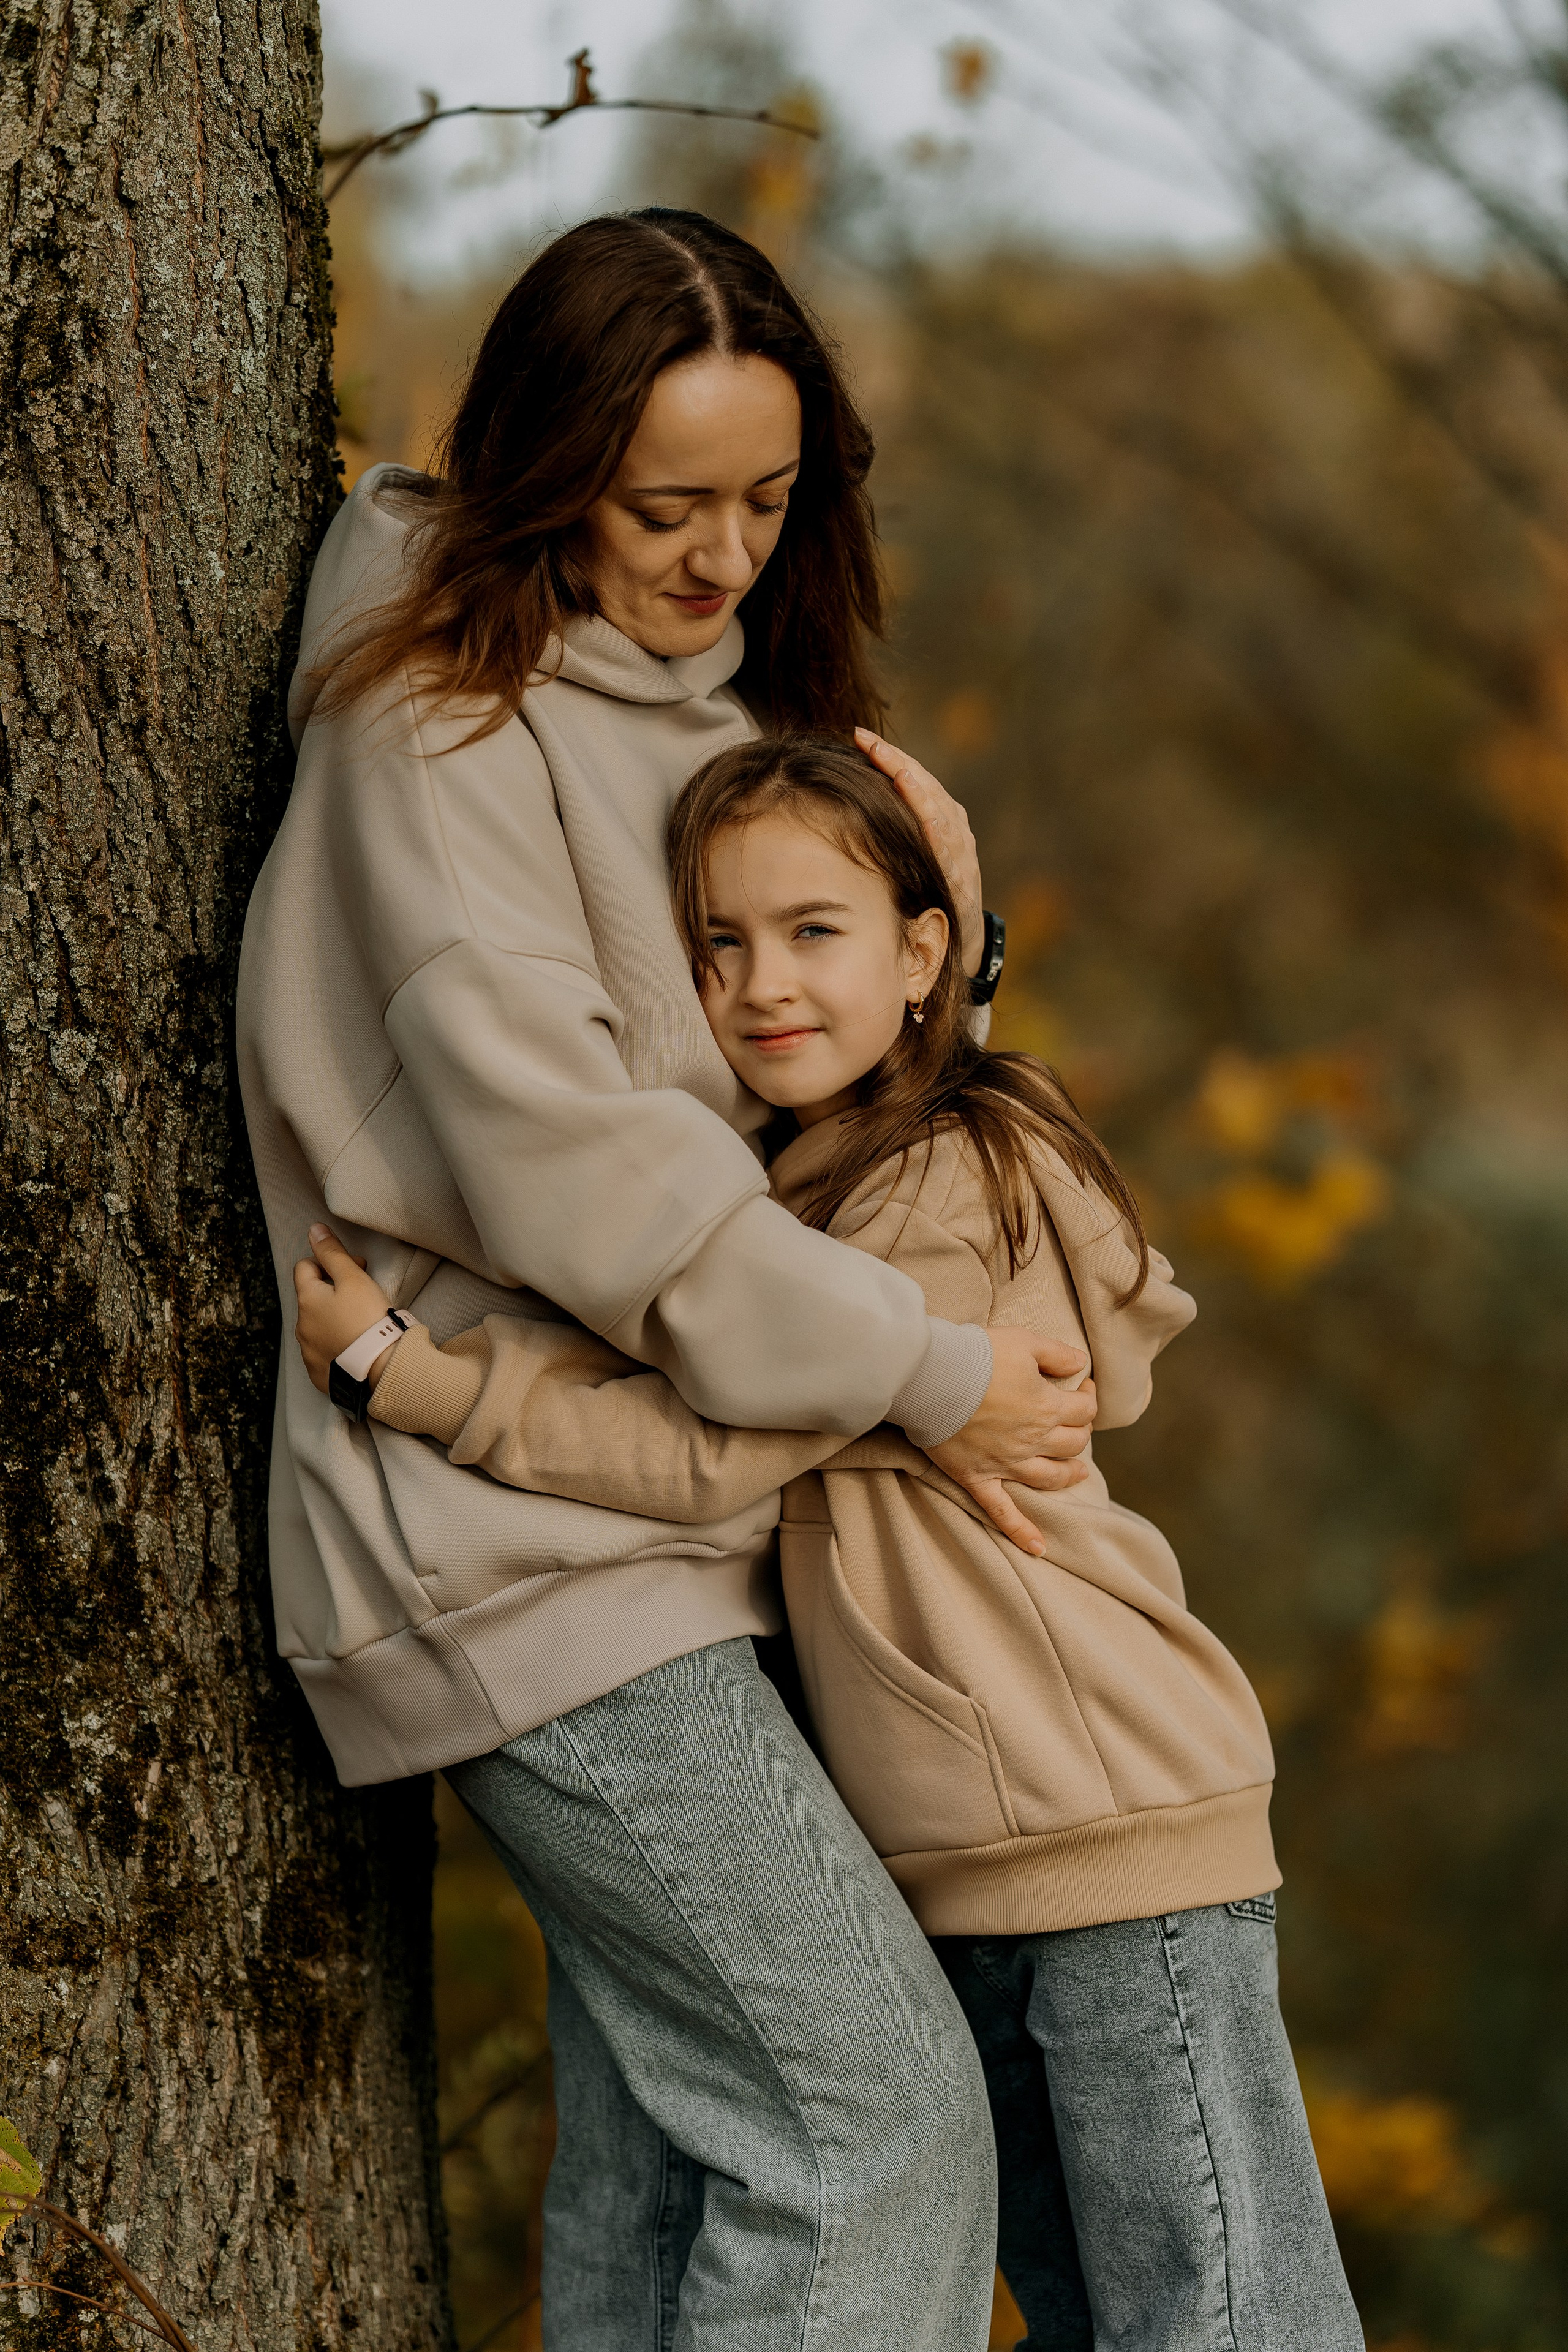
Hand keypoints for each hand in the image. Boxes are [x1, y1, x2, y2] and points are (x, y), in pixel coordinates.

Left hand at [294, 1224, 393, 1394]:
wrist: (383, 1368)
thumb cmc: (369, 1319)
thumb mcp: (353, 1278)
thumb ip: (332, 1252)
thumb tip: (314, 1229)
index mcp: (307, 1300)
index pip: (305, 1266)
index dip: (329, 1261)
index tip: (356, 1269)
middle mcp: (301, 1327)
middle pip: (312, 1297)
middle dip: (333, 1291)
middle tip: (363, 1294)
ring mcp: (309, 1353)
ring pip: (317, 1326)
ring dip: (334, 1319)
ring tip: (362, 1323)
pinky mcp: (320, 1373)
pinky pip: (324, 1353)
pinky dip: (337, 1345)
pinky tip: (356, 1345)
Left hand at [855, 727, 984, 973]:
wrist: (961, 939)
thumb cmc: (925, 891)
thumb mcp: (905, 854)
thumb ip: (886, 827)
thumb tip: (836, 800)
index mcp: (939, 818)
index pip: (913, 777)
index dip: (888, 756)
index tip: (858, 735)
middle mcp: (953, 831)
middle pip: (927, 788)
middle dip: (899, 764)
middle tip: (872, 743)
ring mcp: (961, 857)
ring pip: (941, 817)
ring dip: (921, 795)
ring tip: (900, 773)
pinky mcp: (962, 887)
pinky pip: (951, 860)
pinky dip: (940, 841)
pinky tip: (927, 826)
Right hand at [925, 1327, 1095, 1555]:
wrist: (930, 1377)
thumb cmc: (976, 1355)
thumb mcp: (1024, 1341)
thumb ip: (1058, 1354)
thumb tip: (1082, 1364)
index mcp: (1047, 1407)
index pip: (1084, 1409)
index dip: (1088, 1396)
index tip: (1081, 1385)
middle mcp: (1033, 1440)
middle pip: (1072, 1443)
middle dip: (1081, 1431)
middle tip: (1075, 1420)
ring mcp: (1006, 1463)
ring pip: (1050, 1477)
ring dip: (1068, 1475)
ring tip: (1078, 1473)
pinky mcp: (978, 1478)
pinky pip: (1002, 1512)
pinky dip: (1021, 1532)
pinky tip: (1038, 1548)